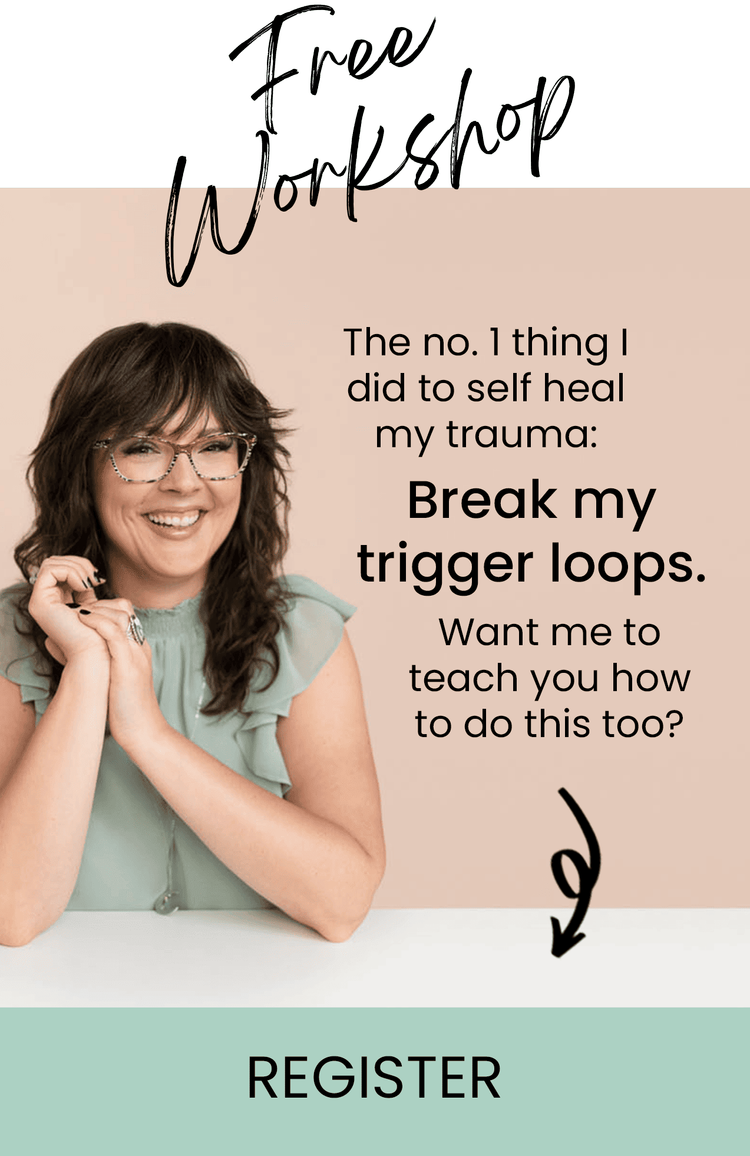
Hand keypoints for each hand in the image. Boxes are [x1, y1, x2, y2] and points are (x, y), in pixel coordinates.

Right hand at [28, 556, 108, 665]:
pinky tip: (84, 586)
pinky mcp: (40, 604)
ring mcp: (40, 602)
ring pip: (51, 563)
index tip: (99, 579)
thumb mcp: (96, 605)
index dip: (81, 566)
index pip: (61, 566)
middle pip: (54, 561)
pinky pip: (49, 571)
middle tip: (96, 579)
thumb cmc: (101, 632)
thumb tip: (93, 574)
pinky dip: (70, 572)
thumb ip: (89, 590)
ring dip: (76, 567)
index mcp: (57, 599)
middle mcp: (45, 600)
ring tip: (91, 583)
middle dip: (79, 564)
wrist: (98, 652)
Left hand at [76, 600, 166, 754]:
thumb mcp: (109, 678)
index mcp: (137, 648)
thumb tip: (55, 643)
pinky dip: (97, 622)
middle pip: (123, 609)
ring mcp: (136, 655)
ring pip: (119, 616)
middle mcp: (139, 647)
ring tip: (74, 612)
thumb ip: (89, 659)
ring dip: (94, 608)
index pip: (124, 614)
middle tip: (72, 608)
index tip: (78, 612)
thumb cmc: (124, 710)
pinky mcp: (128, 667)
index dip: (101, 607)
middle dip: (96, 603)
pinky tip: (81, 618)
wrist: (144, 732)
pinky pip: (114, 634)